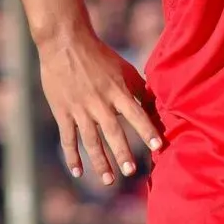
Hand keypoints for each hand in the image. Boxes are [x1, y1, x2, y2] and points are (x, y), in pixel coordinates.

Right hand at [38, 29, 162, 184]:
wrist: (66, 43)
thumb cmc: (99, 55)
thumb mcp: (123, 67)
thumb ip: (136, 87)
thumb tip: (153, 102)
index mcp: (117, 90)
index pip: (136, 114)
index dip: (147, 131)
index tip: (159, 147)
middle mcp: (100, 102)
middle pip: (113, 133)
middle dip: (123, 153)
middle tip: (132, 172)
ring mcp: (80, 109)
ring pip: (91, 141)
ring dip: (100, 162)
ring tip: (108, 180)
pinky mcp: (63, 113)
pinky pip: (68, 139)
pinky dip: (72, 156)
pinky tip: (78, 172)